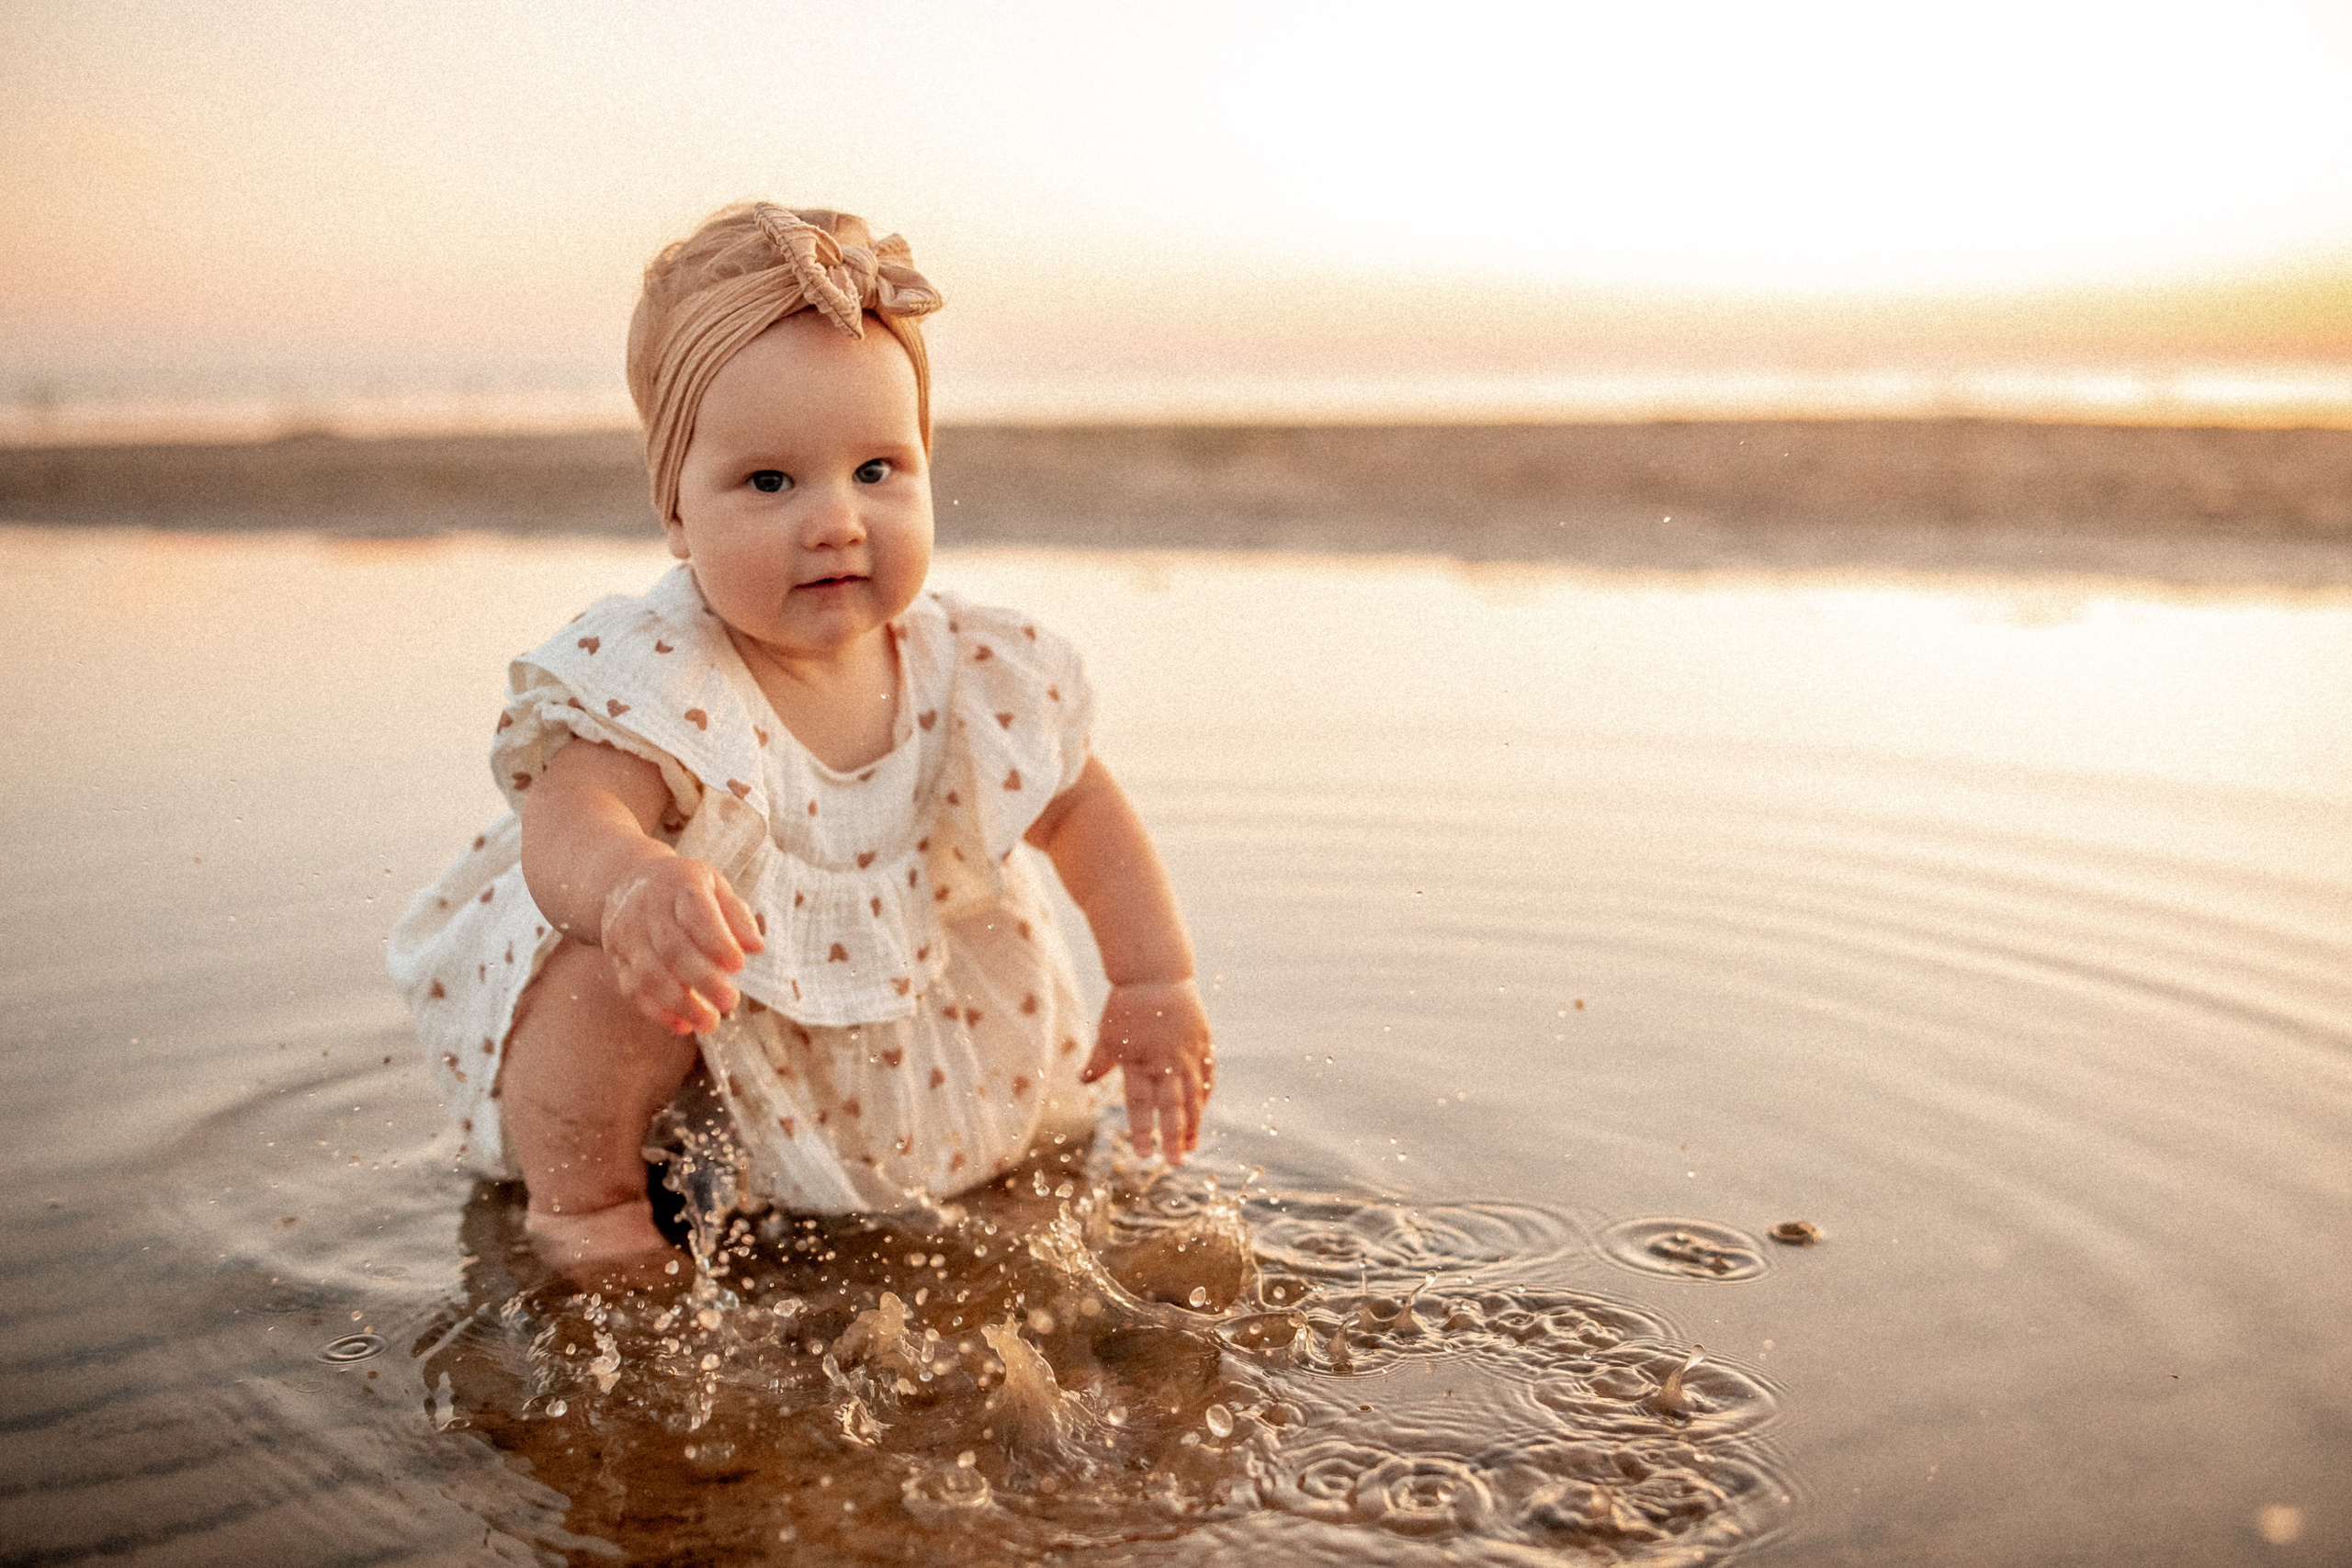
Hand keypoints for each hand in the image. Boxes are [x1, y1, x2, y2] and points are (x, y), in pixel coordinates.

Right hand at [597, 854, 763, 1034]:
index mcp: (679, 886)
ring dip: (680, 1003)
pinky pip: (632, 988)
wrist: (629, 881)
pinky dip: (657, 1011)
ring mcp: (627, 934)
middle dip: (702, 979)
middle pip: (672, 948)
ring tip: (710, 1023)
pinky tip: (682, 1026)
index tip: (739, 965)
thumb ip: (737, 916)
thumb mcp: (714, 886)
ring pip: (649, 973)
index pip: (696, 913)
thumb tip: (756, 947)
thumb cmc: (684, 889)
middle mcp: (648, 909)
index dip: (716, 941)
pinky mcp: (617, 958)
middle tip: (730, 1001)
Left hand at [1082, 979, 1213, 1162]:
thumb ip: (1099, 1061)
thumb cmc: (1127, 1005)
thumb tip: (1084, 1081)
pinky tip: (1202, 1110)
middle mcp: (1165, 1062)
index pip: (1140, 1105)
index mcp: (1139, 1062)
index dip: (1142, 1131)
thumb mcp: (1108, 1034)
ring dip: (1193, 1123)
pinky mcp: (1202, 1044)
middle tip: (1175, 1163)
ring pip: (1193, 1096)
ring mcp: (1187, 1054)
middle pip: (1171, 1106)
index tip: (1144, 1156)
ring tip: (1191, 1147)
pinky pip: (1206, 1075)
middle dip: (1173, 1137)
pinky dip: (1204, 1095)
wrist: (1157, 974)